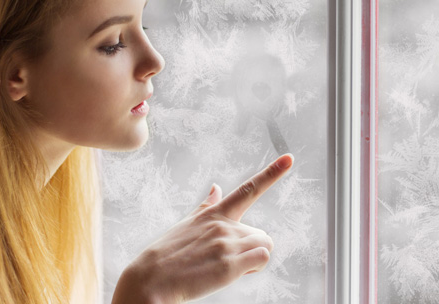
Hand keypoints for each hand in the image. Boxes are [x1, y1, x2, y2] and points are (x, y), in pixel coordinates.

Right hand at [111, 153, 293, 303]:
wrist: (149, 280)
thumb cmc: (167, 254)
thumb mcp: (186, 224)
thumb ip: (206, 206)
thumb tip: (217, 187)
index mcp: (214, 213)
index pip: (248, 189)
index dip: (271, 173)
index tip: (289, 158)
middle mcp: (224, 224)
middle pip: (261, 233)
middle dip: (250, 249)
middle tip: (225, 261)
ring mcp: (227, 243)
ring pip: (264, 246)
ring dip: (252, 260)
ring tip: (226, 268)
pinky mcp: (230, 265)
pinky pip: (262, 258)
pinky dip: (255, 268)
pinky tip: (235, 273)